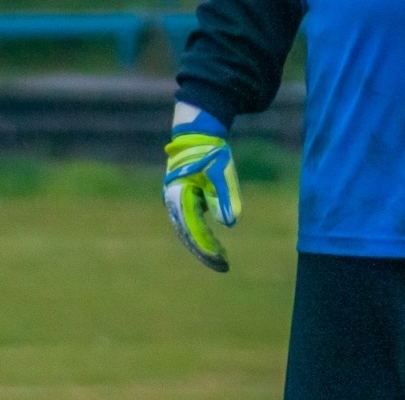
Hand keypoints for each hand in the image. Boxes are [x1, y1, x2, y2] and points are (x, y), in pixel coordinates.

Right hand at [163, 105, 240, 271]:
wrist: (197, 137)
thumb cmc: (210, 153)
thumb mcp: (221, 172)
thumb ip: (224, 196)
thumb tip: (229, 223)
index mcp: (180, 195)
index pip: (193, 229)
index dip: (207, 246)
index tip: (221, 260)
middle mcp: (174, 202)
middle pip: (188, 235)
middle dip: (205, 252)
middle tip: (224, 266)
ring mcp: (176, 203)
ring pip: (188, 232)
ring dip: (204, 246)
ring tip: (222, 261)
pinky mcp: (183, 202)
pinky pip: (191, 225)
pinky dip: (203, 236)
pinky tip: (216, 246)